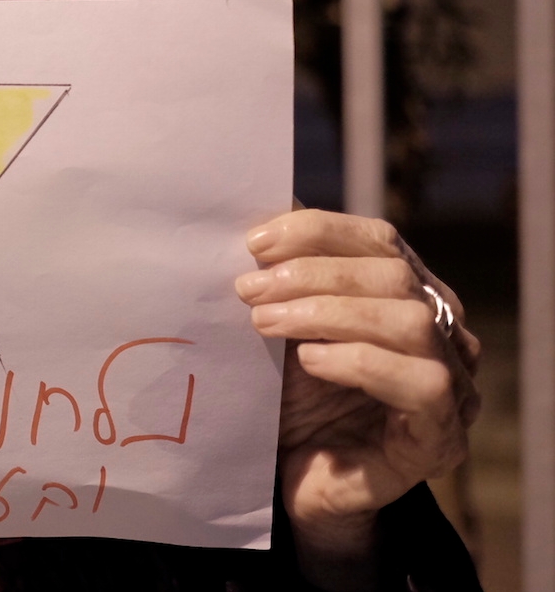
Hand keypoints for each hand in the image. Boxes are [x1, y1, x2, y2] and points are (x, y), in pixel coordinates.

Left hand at [235, 210, 479, 584]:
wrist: (296, 481)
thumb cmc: (291, 395)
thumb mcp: (280, 325)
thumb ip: (279, 276)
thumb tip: (246, 216)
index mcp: (408, 293)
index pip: (378, 239)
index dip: (317, 231)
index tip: (254, 242)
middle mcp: (441, 332)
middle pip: (393, 275)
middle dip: (311, 274)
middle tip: (247, 289)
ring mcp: (451, 385)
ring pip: (411, 322)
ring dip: (328, 313)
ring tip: (264, 323)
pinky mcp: (440, 437)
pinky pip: (422, 384)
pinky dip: (361, 362)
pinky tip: (310, 362)